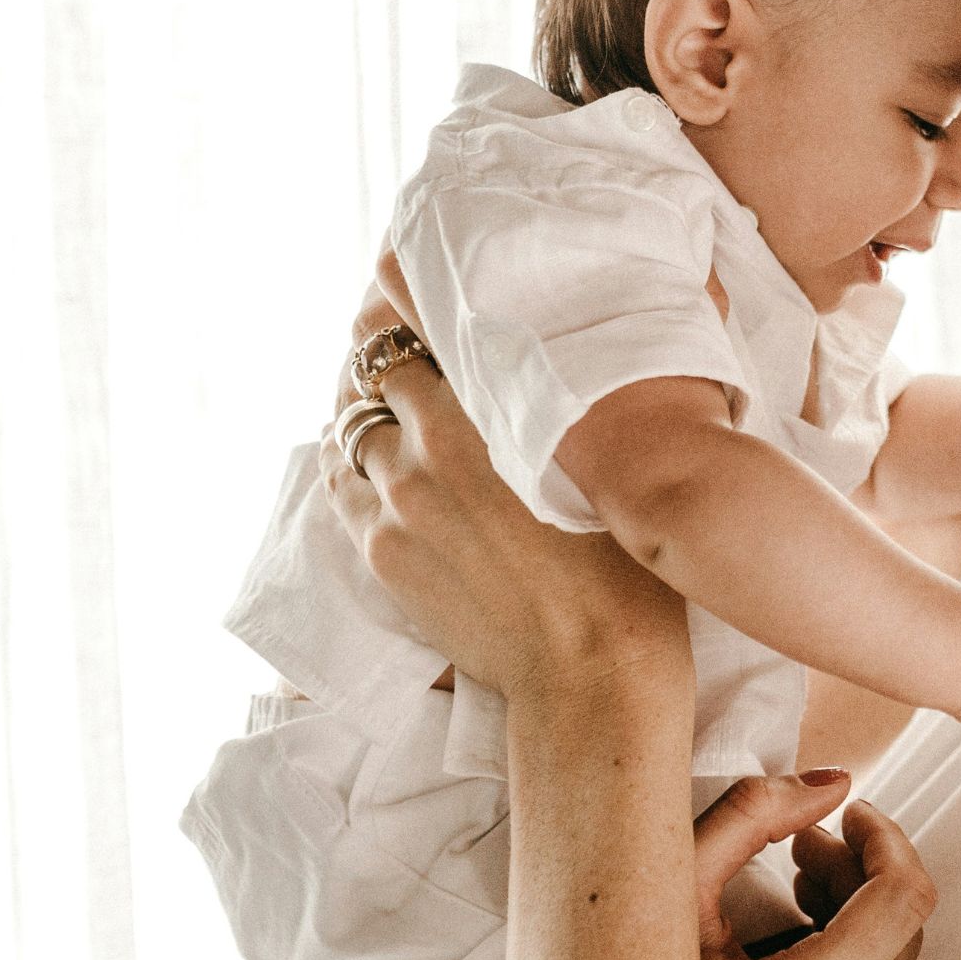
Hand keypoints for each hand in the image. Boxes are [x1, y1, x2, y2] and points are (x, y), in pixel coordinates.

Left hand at [320, 334, 685, 702]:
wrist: (588, 670)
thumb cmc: (622, 565)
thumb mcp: (606, 462)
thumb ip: (567, 399)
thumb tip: (567, 357)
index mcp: (491, 410)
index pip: (419, 328)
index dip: (413, 303)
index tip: (419, 289)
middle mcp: (431, 445)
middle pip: (375, 368)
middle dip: (387, 353)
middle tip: (408, 345)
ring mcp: (397, 501)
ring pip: (350, 423)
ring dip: (365, 405)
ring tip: (388, 402)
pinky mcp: (382, 549)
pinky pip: (338, 481)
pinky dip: (347, 458)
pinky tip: (367, 454)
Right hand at [696, 773, 934, 959]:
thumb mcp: (669, 892)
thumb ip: (749, 816)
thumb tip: (835, 783)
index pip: (902, 902)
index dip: (885, 842)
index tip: (852, 819)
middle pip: (904, 935)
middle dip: (862, 878)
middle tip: (805, 854)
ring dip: (865, 928)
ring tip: (800, 903)